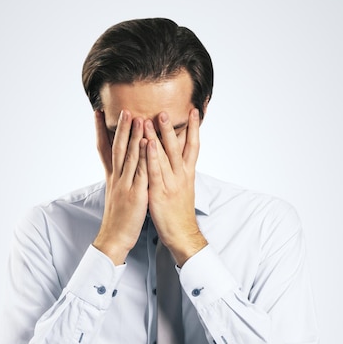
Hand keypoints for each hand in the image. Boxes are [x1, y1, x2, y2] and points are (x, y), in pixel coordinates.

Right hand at [93, 110, 148, 264]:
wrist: (114, 238)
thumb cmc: (118, 219)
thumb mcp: (116, 195)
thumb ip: (119, 179)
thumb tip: (120, 169)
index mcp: (112, 178)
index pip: (103, 149)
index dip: (100, 131)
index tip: (97, 113)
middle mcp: (117, 178)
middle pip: (117, 148)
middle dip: (120, 128)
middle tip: (123, 109)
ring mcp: (125, 185)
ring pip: (129, 157)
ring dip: (133, 136)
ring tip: (137, 117)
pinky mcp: (136, 194)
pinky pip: (141, 172)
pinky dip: (144, 157)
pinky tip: (148, 144)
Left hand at [144, 109, 207, 265]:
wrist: (182, 234)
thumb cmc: (179, 213)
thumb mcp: (183, 189)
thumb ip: (181, 172)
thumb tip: (179, 159)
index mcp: (187, 174)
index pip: (193, 146)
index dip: (194, 128)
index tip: (195, 111)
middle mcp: (181, 176)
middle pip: (179, 146)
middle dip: (173, 127)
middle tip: (167, 108)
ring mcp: (171, 183)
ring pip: (166, 155)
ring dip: (161, 136)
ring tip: (155, 117)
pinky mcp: (160, 193)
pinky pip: (155, 171)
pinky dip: (152, 156)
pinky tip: (147, 143)